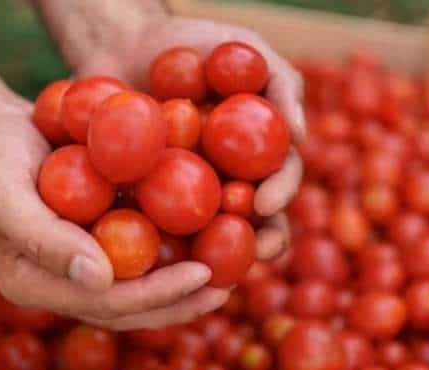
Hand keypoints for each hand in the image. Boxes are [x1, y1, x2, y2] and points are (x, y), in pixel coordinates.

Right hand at [0, 98, 228, 329]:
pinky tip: (211, 241)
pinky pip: (141, 254)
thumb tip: (101, 280)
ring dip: (184, 287)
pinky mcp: (99, 240)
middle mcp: (63, 282)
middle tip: (226, 287)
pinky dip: (175, 251)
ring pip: (139, 287)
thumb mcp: (4, 193)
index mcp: (35, 284)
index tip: (201, 274)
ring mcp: (83, 263)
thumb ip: (44, 239)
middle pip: (129, 307)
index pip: (103, 303)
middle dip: (179, 301)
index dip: (154, 295)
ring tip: (230, 275)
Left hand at [77, 16, 303, 258]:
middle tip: (249, 252)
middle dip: (257, 240)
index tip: (265, 204)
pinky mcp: (144, 197)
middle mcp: (227, 178)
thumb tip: (301, 134)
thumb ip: (280, 83)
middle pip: (250, 220)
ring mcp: (185, 192)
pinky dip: (154, 242)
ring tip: (203, 270)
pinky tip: (146, 257)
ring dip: (210, 255)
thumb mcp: (244, 48)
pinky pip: (151, 224)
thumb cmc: (194, 41)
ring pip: (204, 234)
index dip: (279, 196)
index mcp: (256, 152)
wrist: (126, 41)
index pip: (278, 180)